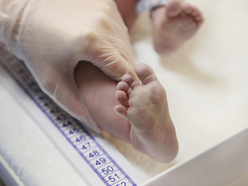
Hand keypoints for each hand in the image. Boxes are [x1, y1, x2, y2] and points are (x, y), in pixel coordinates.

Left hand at [0, 0, 137, 131]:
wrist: (25, 15)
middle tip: (114, 84)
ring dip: (120, 57)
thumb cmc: (36, 50)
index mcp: (91, 44)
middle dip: (124, 73)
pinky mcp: (105, 4)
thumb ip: (77, 108)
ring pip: (125, 42)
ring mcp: (105, 11)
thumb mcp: (53, 83)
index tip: (124, 94)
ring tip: (107, 66)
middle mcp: (103, 24)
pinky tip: (103, 48)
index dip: (126, 86)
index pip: (124, 71)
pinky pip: (119, 29)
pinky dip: (116, 41)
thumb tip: (97, 128)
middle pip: (128, 57)